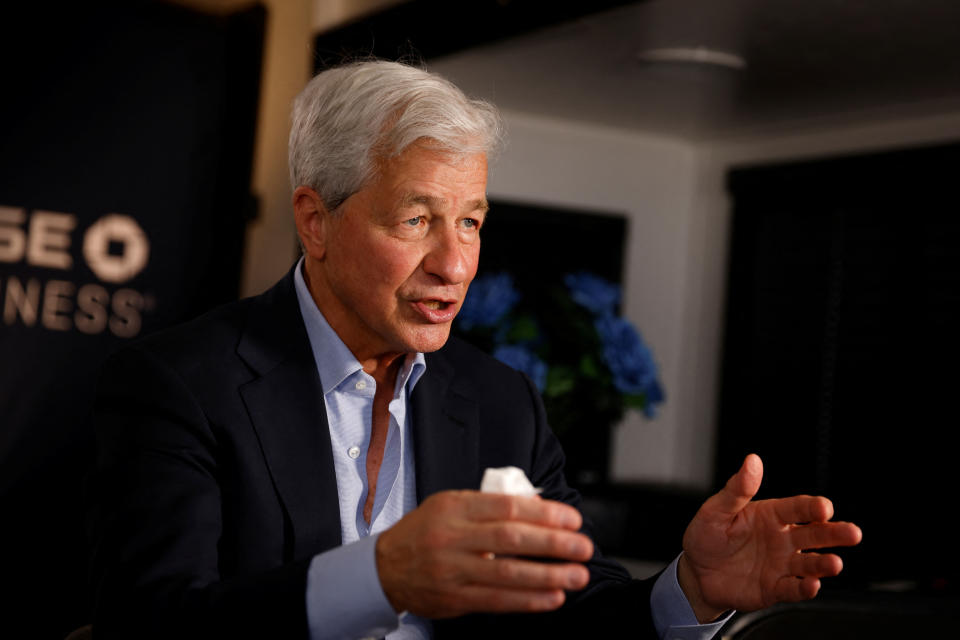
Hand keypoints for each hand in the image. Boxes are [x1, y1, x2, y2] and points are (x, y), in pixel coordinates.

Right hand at [375, 490, 593, 617]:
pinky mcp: (454, 598)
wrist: (383, 568)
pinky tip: (552, 597)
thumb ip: (490, 506)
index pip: (508, 507)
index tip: (571, 520)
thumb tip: (539, 508)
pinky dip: (528, 600)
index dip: (544, 513)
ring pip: (507, 573)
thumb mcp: (451, 505)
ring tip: (576, 575)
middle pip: (511, 539)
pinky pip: (497, 600)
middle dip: (553, 543)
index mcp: (455, 507)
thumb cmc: (424, 532)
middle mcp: (453, 537)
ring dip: (548, 575)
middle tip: (582, 546)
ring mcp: (453, 570)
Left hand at [678, 454, 862, 621]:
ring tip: (835, 564)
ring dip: (824, 564)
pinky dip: (804, 588)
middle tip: (852, 533)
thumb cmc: (707, 536)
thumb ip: (736, 489)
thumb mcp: (716, 510)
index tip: (824, 507)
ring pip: (810, 563)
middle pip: (814, 534)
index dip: (812, 507)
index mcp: (771, 515)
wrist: (696, 571)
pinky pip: (794, 588)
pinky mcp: (775, 588)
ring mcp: (782, 564)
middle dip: (834, 533)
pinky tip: (812, 585)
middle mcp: (783, 539)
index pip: (798, 508)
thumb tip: (752, 460)